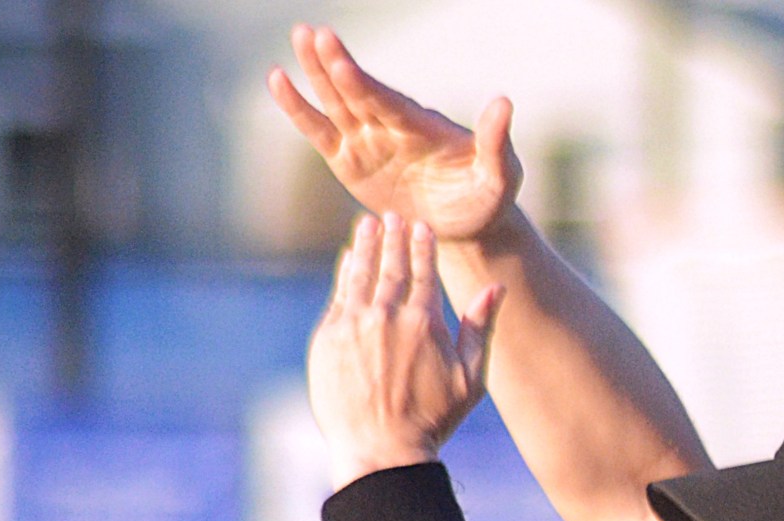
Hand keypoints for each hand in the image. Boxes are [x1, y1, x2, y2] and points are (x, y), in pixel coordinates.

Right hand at [269, 24, 522, 243]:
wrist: (467, 224)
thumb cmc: (487, 197)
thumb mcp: (499, 174)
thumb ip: (495, 141)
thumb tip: (504, 102)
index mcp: (421, 127)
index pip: (386, 102)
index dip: (362, 83)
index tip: (340, 59)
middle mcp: (390, 125)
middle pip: (357, 93)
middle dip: (334, 66)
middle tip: (309, 33)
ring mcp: (368, 140)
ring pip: (335, 103)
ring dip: (315, 74)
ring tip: (298, 37)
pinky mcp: (350, 162)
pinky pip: (320, 132)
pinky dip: (299, 110)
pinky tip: (278, 80)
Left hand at [308, 212, 502, 490]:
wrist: (380, 450)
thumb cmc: (432, 419)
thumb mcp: (470, 378)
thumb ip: (480, 327)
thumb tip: (497, 288)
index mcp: (424, 323)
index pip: (423, 271)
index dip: (422, 245)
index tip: (420, 226)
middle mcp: (387, 316)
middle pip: (390, 265)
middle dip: (392, 236)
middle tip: (392, 215)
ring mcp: (354, 325)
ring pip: (361, 273)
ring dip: (365, 245)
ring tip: (368, 225)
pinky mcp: (329, 338)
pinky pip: (340, 295)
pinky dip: (346, 273)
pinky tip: (349, 259)